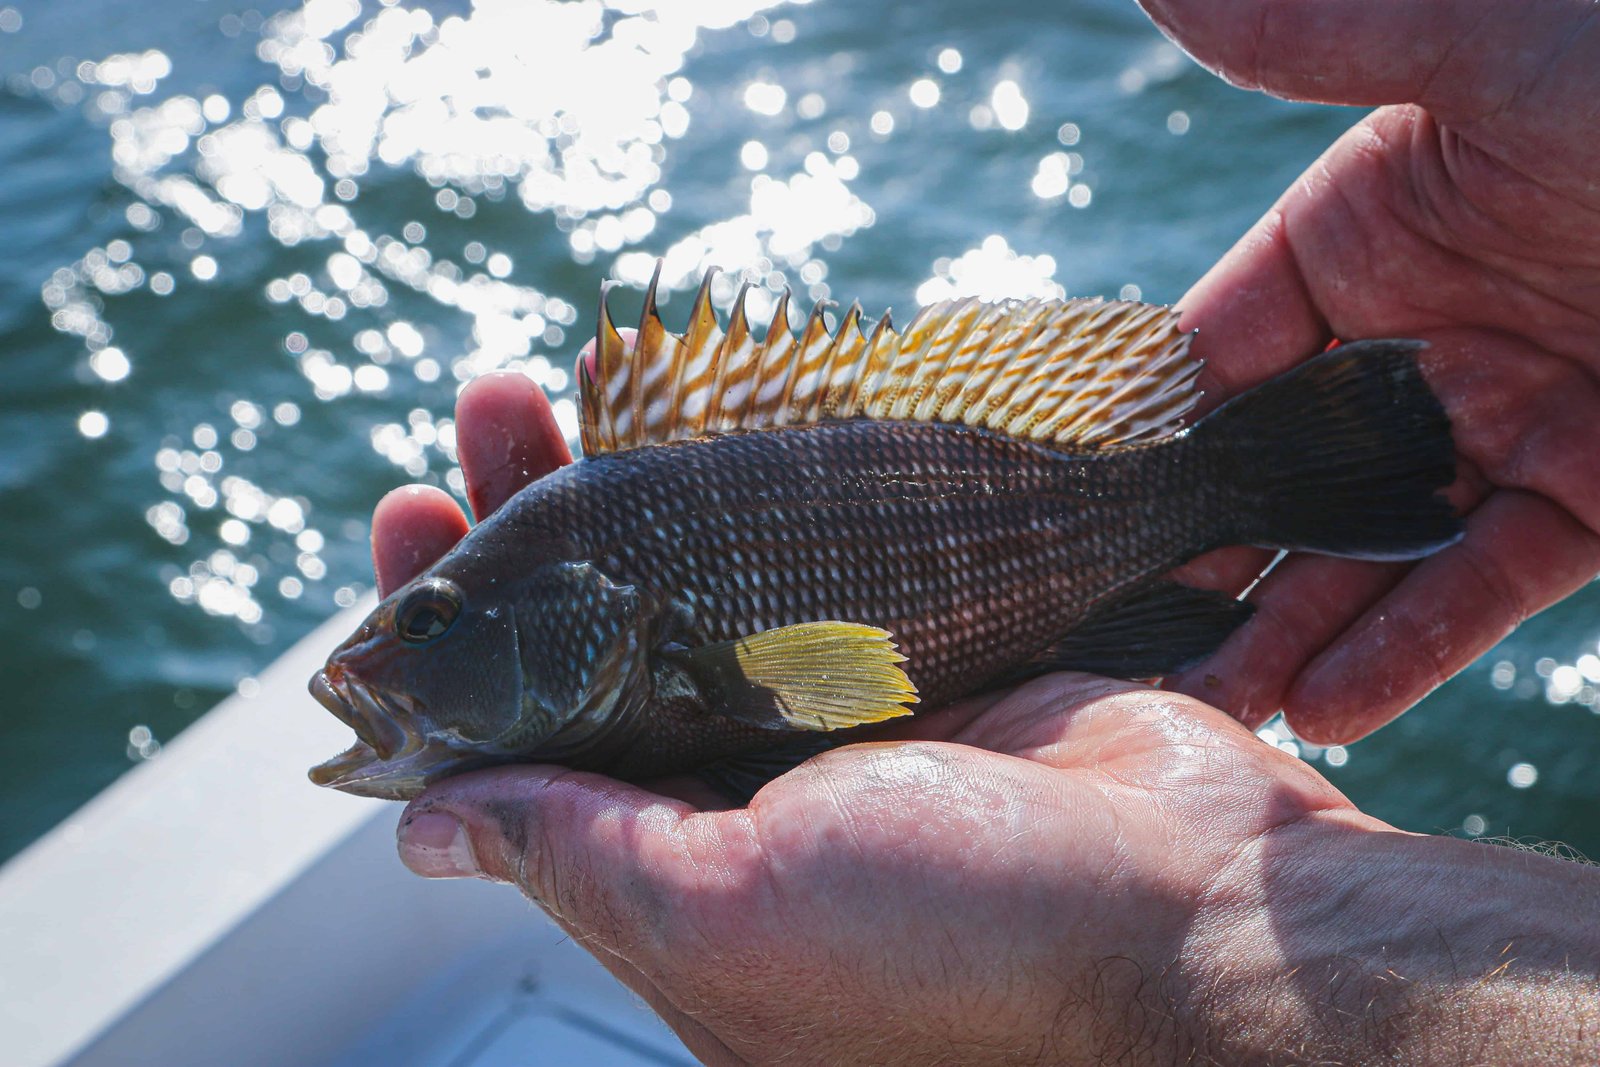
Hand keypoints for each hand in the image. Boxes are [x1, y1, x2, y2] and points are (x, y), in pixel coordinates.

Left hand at [377, 373, 1598, 1063]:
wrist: (1195, 902)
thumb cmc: (962, 943)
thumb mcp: (730, 915)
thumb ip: (576, 852)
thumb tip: (418, 829)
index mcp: (672, 878)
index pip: (516, 744)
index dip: (451, 638)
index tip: (408, 525)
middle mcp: (738, 801)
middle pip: (595, 642)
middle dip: (528, 530)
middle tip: (490, 413)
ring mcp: (828, 724)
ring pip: (692, 582)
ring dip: (621, 490)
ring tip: (554, 389)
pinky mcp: (914, 663)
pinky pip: (803, 562)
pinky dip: (744, 494)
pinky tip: (693, 424)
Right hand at [1147, 0, 1599, 741]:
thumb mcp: (1495, 48)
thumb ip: (1324, 37)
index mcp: (1365, 232)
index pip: (1216, 353)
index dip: (1142, 434)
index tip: (1066, 514)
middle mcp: (1419, 340)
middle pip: (1277, 471)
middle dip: (1201, 557)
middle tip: (1116, 642)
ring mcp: (1504, 423)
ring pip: (1367, 544)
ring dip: (1284, 625)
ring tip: (1204, 700)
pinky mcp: (1593, 498)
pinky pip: (1483, 582)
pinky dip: (1407, 644)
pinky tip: (1327, 702)